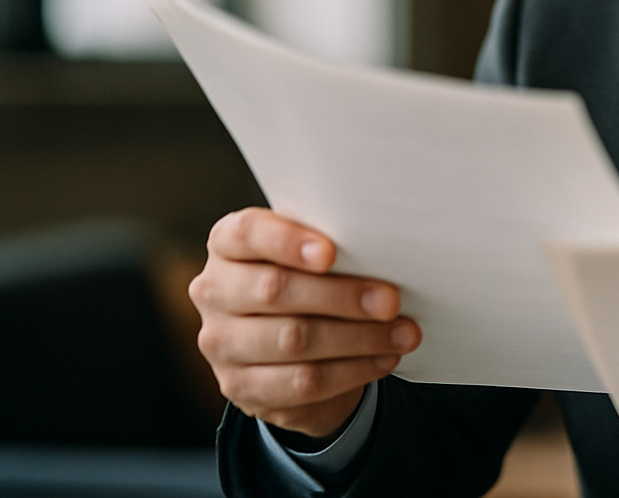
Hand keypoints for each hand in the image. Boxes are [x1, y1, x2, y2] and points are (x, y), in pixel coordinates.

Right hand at [188, 207, 420, 437]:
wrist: (290, 346)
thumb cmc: (310, 278)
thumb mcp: (312, 254)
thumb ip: (331, 246)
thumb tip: (385, 252)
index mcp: (227, 243)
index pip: (248, 233)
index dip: (287, 241)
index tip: (331, 253)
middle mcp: (214, 290)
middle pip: (275, 291)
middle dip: (342, 296)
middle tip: (391, 301)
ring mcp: (220, 342)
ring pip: (293, 340)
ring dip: (358, 338)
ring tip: (403, 333)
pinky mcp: (238, 386)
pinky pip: (301, 382)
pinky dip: (351, 371)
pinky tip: (384, 358)